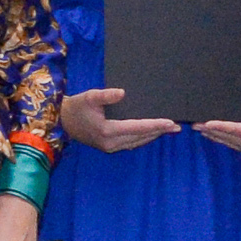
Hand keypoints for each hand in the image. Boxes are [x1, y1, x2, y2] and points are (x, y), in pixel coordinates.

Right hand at [63, 85, 178, 152]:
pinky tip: (152, 134)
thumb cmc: (77, 107)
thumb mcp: (89, 97)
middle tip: (177, 127)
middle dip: (159, 131)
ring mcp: (110, 147)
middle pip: (140, 137)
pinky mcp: (109, 147)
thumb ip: (105, 95)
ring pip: (137, 142)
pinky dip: (143, 138)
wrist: (63, 121)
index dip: (154, 125)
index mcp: (108, 130)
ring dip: (153, 136)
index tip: (170, 123)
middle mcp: (111, 142)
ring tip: (169, 130)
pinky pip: (131, 144)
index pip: (137, 127)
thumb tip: (122, 93)